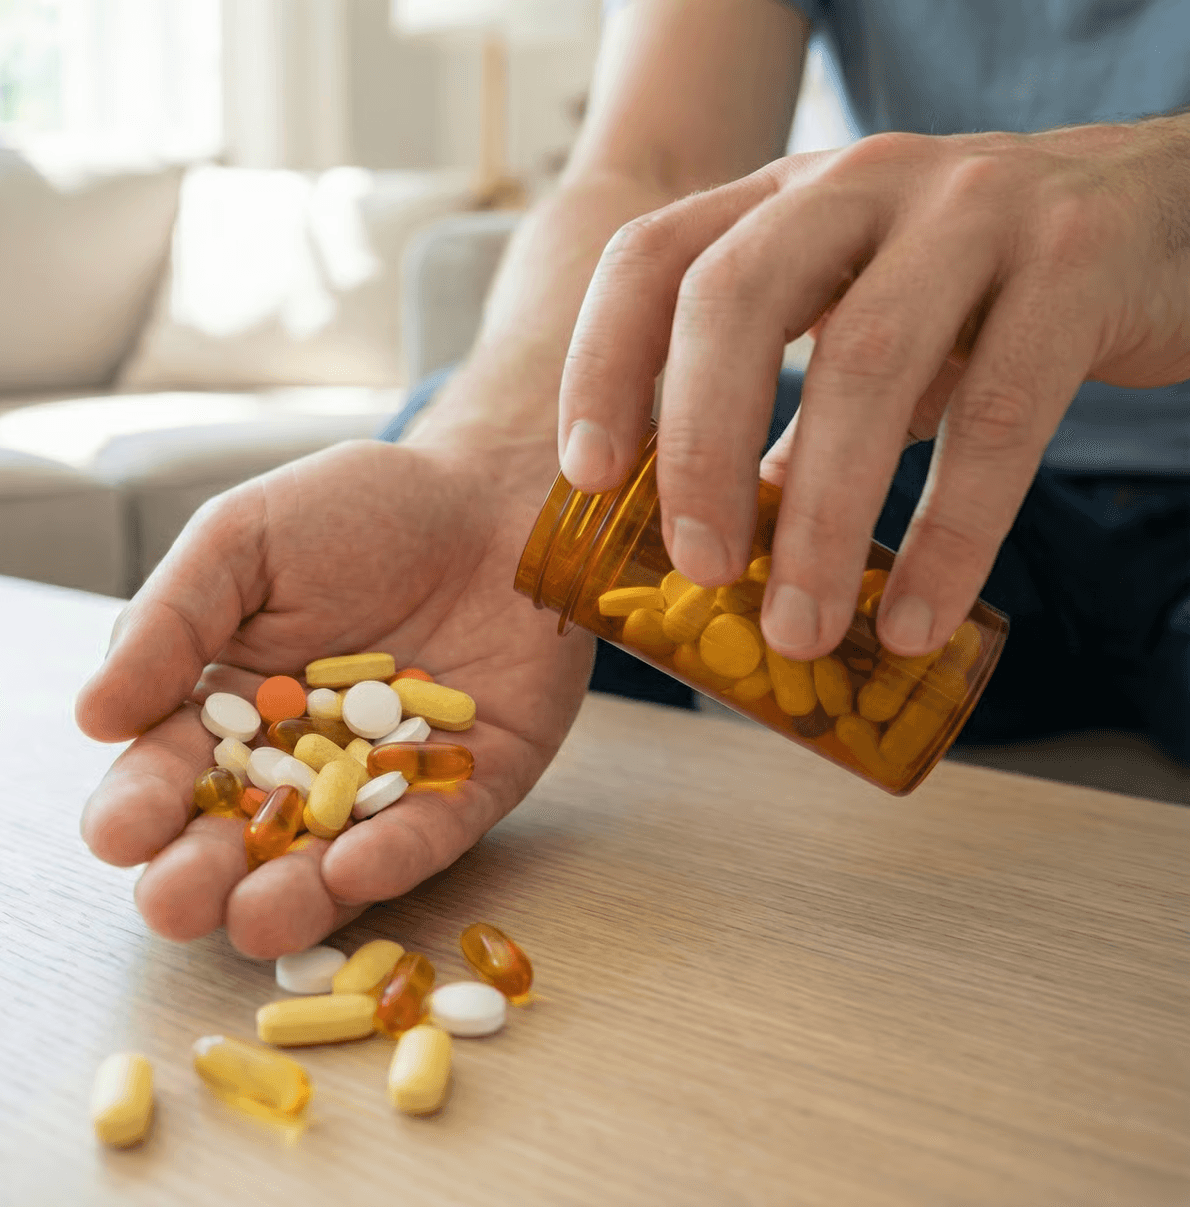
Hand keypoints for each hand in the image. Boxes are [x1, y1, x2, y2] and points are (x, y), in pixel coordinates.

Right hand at [75, 437, 593, 957]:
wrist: (491, 490)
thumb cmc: (354, 509)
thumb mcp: (241, 541)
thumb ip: (169, 622)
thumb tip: (92, 717)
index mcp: (225, 708)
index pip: (167, 773)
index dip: (138, 808)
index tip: (117, 835)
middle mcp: (299, 765)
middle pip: (236, 837)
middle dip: (198, 877)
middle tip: (173, 904)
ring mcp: (384, 787)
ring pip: (326, 861)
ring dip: (289, 897)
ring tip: (253, 921)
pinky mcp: (469, 788)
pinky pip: (430, 836)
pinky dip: (392, 858)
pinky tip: (353, 872)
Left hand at [558, 117, 1189, 659]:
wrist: (1172, 206)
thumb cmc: (984, 284)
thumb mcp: (861, 311)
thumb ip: (786, 400)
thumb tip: (716, 535)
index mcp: (786, 198)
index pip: (652, 258)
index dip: (604, 365)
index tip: (587, 478)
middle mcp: (862, 183)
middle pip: (734, 298)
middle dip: (699, 446)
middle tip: (699, 569)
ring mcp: (972, 211)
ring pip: (863, 361)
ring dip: (822, 515)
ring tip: (801, 628)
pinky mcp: (1077, 263)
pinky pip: (999, 415)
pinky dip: (953, 533)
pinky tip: (920, 617)